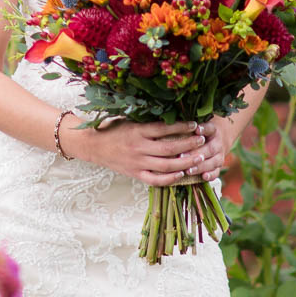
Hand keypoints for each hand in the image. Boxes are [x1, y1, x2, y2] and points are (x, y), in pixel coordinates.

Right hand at [67, 117, 229, 187]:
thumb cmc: (112, 129)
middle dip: (189, 144)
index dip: (182, 127)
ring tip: (199, 157)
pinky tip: (182, 175)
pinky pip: (156, 180)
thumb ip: (147, 121)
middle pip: (170, 148)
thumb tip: (172, 116)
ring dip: (186, 162)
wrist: (93, 146)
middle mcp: (138, 147)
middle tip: (203, 140)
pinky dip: (170, 179)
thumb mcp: (129, 119)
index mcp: (137, 131)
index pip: (164, 129)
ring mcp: (137, 163)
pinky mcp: (135, 174)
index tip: (195, 125)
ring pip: (167, 166)